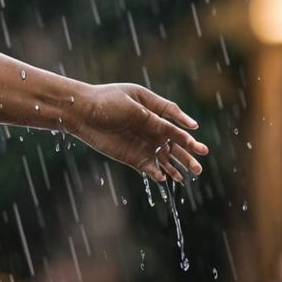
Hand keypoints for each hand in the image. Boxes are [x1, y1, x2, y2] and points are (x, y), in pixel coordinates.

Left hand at [70, 82, 207, 183]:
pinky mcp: (132, 156)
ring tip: (189, 175)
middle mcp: (151, 127)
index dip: (185, 126)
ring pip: (165, 157)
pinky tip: (163, 179)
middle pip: (175, 142)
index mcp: (153, 109)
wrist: (80, 113)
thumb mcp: (133, 107)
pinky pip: (149, 167)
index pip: (175, 120)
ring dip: (176, 167)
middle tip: (200, 163)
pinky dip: (156, 173)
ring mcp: (143, 143)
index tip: (193, 132)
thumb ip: (155, 120)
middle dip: (188, 152)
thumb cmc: (106, 102)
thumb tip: (177, 131)